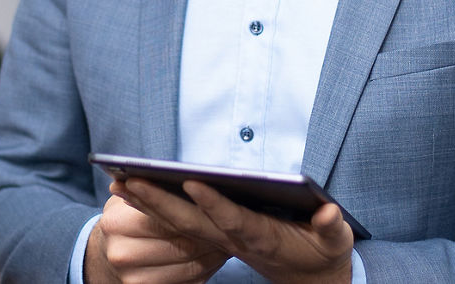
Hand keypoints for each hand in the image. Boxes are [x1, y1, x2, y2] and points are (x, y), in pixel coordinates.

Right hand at [85, 192, 229, 283]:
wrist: (107, 255)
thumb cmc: (124, 218)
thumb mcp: (128, 197)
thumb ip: (147, 187)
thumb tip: (171, 172)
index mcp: (117, 224)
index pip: (167, 218)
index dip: (197, 211)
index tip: (221, 202)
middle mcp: (123, 255)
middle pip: (182, 246)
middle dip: (211, 234)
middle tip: (234, 220)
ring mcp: (135, 279)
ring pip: (189, 267)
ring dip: (214, 253)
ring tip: (231, 236)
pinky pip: (188, 282)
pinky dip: (206, 268)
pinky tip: (217, 254)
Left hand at [115, 178, 353, 283]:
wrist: (309, 278)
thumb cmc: (322, 253)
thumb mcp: (335, 241)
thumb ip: (332, 227)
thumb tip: (329, 212)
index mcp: (262, 236)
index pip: (232, 221)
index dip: (213, 204)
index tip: (191, 183)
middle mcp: (234, 239)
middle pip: (191, 223)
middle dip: (160, 203)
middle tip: (130, 181)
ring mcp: (219, 239)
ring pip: (177, 223)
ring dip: (148, 205)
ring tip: (119, 181)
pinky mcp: (213, 235)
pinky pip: (177, 222)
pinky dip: (154, 207)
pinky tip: (133, 190)